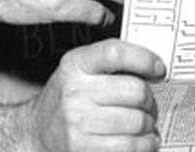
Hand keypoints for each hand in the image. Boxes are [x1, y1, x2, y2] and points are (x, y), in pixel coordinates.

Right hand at [30, 39, 163, 151]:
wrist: (35, 131)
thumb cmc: (66, 99)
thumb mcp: (79, 70)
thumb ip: (111, 64)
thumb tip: (154, 67)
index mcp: (75, 65)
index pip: (115, 53)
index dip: (144, 59)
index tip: (159, 70)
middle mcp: (75, 92)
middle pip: (135, 91)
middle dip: (151, 100)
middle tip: (149, 105)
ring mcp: (78, 122)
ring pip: (138, 121)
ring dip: (150, 125)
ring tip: (145, 125)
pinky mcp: (83, 149)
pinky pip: (130, 147)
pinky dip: (145, 145)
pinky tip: (144, 141)